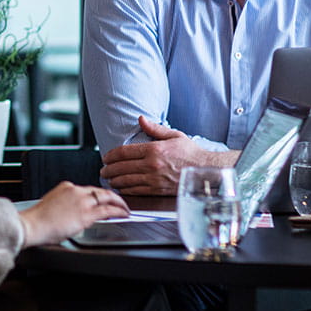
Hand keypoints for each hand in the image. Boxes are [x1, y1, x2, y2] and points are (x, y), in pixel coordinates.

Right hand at [18, 181, 129, 245]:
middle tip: (120, 201)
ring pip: (107, 198)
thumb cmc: (38, 219)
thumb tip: (74, 213)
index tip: (104, 199)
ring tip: (126, 208)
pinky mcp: (86, 214)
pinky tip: (123, 214)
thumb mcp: (53, 204)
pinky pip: (107, 210)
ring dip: (119, 203)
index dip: (99, 195)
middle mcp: (76, 191)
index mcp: (66, 187)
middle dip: (113, 196)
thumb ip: (66, 204)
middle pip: (100, 191)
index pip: (88, 189)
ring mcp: (82, 201)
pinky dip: (118, 211)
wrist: (33, 225)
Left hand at [100, 116, 238, 195]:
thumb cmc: (192, 153)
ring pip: (127, 181)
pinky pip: (137, 191)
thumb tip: (141, 119)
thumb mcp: (174, 135)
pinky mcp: (158, 190)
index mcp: (154, 149)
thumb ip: (155, 128)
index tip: (105, 157)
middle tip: (103, 170)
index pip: (124, 152)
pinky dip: (126, 190)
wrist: (207, 171)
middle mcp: (151, 165)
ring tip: (109, 179)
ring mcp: (154, 179)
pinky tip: (122, 189)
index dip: (111, 155)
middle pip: (122, 168)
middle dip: (109, 169)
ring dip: (115, 180)